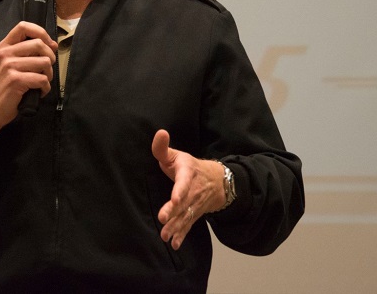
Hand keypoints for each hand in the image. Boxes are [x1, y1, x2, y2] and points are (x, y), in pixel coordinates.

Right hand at [0, 21, 56, 134]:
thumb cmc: (3, 87)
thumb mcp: (9, 64)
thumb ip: (27, 52)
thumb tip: (52, 45)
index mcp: (4, 47)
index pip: (24, 26)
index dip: (41, 33)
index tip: (48, 45)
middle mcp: (5, 53)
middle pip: (39, 44)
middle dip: (50, 57)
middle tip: (46, 69)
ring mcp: (9, 67)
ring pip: (44, 62)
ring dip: (49, 74)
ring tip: (42, 82)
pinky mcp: (15, 81)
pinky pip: (42, 79)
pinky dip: (45, 88)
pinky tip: (39, 92)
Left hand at [151, 129, 227, 249]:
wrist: (217, 180)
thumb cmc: (190, 167)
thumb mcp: (177, 155)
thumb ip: (163, 147)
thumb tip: (160, 133)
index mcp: (188, 173)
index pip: (184, 182)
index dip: (180, 191)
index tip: (175, 199)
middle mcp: (193, 190)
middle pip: (184, 203)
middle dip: (174, 212)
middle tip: (163, 220)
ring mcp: (194, 204)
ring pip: (186, 216)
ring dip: (176, 226)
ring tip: (165, 235)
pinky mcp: (194, 214)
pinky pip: (189, 225)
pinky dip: (182, 235)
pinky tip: (174, 244)